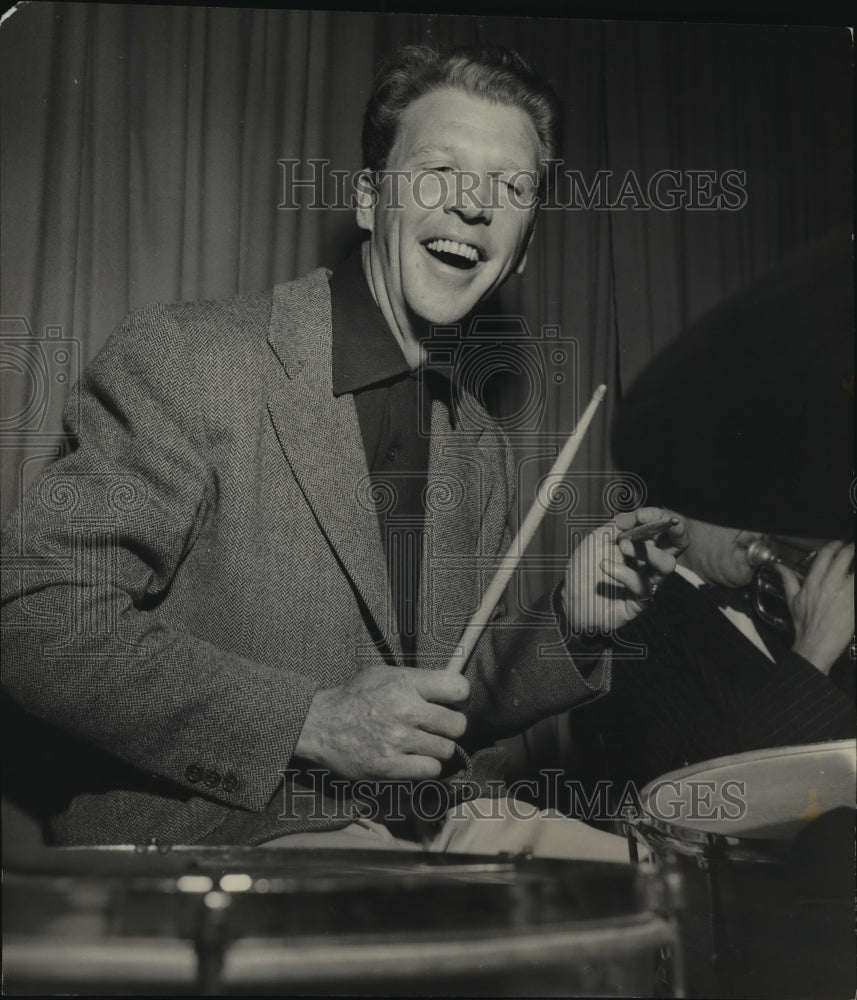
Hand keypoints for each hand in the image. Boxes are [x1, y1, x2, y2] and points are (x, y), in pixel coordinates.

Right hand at [294, 665, 468, 779]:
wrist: (320, 724)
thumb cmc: (355, 697)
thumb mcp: (384, 674)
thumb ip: (416, 680)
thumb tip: (449, 687)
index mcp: (406, 683)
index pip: (459, 688)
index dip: (460, 698)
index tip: (451, 703)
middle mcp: (406, 710)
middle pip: (458, 725)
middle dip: (450, 727)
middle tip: (437, 728)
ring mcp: (398, 740)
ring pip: (446, 750)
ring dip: (437, 749)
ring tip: (421, 744)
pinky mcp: (390, 766)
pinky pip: (430, 770)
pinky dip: (426, 767)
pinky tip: (414, 759)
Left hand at [563, 507, 687, 633]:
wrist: (570, 597)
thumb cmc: (585, 566)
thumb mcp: (598, 538)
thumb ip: (618, 525)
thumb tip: (638, 514)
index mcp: (642, 543)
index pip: (662, 527)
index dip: (658, 516)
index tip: (641, 514)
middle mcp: (650, 561)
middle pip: (680, 544)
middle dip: (677, 531)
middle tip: (666, 523)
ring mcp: (648, 580)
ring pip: (666, 565)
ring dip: (645, 551)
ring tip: (621, 546)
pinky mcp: (641, 600)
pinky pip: (642, 584)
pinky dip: (623, 572)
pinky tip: (604, 566)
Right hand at [778, 541, 853, 674]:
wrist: (816, 645)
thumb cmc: (804, 624)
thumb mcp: (792, 600)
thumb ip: (787, 580)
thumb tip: (778, 567)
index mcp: (813, 582)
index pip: (825, 556)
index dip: (834, 546)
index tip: (839, 544)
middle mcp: (829, 585)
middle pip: (844, 558)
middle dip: (850, 549)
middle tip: (853, 548)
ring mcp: (844, 594)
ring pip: (855, 572)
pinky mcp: (854, 605)